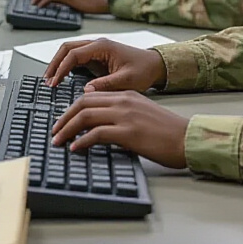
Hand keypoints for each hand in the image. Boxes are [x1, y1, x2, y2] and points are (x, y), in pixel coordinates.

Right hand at [43, 38, 166, 91]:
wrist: (155, 65)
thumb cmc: (144, 70)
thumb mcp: (127, 80)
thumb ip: (107, 84)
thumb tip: (87, 91)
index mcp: (103, 47)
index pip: (74, 54)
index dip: (62, 68)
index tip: (55, 82)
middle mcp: (97, 45)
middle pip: (67, 48)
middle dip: (54, 63)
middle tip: (47, 80)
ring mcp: (95, 49)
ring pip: (69, 51)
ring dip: (58, 63)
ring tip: (50, 79)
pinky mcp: (96, 56)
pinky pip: (75, 57)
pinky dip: (65, 65)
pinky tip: (61, 77)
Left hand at [51, 91, 187, 168]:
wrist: (188, 138)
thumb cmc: (168, 132)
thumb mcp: (142, 114)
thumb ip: (122, 114)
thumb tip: (102, 127)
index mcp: (126, 95)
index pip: (90, 96)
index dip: (72, 108)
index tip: (63, 120)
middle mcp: (123, 101)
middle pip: (83, 103)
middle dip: (64, 117)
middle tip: (54, 131)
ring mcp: (125, 116)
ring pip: (85, 116)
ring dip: (67, 129)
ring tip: (59, 141)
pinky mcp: (129, 132)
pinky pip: (97, 134)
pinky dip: (82, 141)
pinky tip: (76, 148)